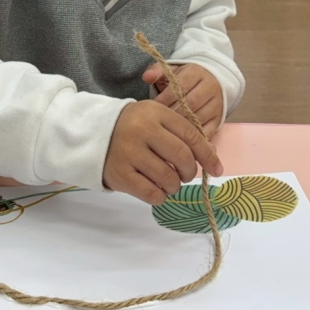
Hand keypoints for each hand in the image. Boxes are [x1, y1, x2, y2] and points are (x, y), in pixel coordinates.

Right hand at [103, 100, 222, 204]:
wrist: (93, 134)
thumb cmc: (132, 127)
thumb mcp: (156, 119)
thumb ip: (182, 133)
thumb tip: (212, 156)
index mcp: (156, 113)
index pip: (191, 135)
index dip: (208, 155)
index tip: (216, 169)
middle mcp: (143, 130)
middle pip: (182, 157)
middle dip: (189, 171)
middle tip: (184, 175)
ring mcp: (130, 152)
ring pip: (168, 178)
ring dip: (174, 185)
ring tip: (168, 181)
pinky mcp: (120, 174)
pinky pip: (152, 193)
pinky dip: (160, 196)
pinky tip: (156, 189)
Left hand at [142, 63, 223, 138]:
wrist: (209, 81)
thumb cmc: (183, 79)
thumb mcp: (171, 71)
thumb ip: (157, 72)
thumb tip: (147, 77)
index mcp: (195, 72)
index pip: (180, 87)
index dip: (165, 99)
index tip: (152, 109)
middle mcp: (209, 87)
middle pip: (191, 104)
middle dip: (173, 114)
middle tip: (158, 124)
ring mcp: (216, 103)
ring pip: (199, 118)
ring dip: (182, 128)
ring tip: (167, 133)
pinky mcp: (219, 118)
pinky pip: (208, 130)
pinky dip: (195, 138)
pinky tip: (182, 142)